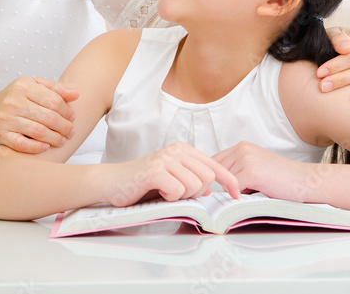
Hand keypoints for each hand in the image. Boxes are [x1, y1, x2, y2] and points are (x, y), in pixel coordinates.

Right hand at [0, 76, 77, 153]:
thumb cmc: (17, 98)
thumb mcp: (34, 86)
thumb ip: (55, 89)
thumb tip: (76, 94)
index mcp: (23, 86)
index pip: (53, 100)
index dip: (67, 111)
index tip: (72, 117)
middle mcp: (13, 101)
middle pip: (48, 117)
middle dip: (64, 127)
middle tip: (71, 132)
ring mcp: (5, 118)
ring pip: (38, 131)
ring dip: (54, 138)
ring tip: (62, 140)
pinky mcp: (0, 134)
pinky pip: (22, 144)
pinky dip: (36, 147)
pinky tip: (46, 147)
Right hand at [103, 142, 239, 206]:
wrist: (113, 183)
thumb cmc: (143, 184)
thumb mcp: (173, 179)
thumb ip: (192, 180)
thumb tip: (210, 189)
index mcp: (183, 150)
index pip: (215, 165)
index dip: (229, 180)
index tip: (236, 194)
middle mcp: (176, 151)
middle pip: (207, 177)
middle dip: (197, 192)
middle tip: (178, 194)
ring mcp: (165, 159)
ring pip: (194, 185)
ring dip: (182, 196)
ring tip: (166, 192)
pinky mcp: (154, 171)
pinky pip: (178, 190)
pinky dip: (170, 198)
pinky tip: (158, 192)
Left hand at [212, 141, 312, 202]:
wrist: (306, 181)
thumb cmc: (283, 180)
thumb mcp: (255, 168)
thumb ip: (237, 170)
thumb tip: (215, 185)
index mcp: (242, 146)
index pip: (214, 162)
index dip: (216, 177)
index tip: (223, 187)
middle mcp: (242, 149)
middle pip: (217, 173)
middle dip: (226, 185)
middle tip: (247, 188)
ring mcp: (246, 159)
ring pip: (224, 182)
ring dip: (235, 191)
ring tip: (255, 189)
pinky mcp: (251, 172)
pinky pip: (233, 189)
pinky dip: (239, 196)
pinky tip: (253, 195)